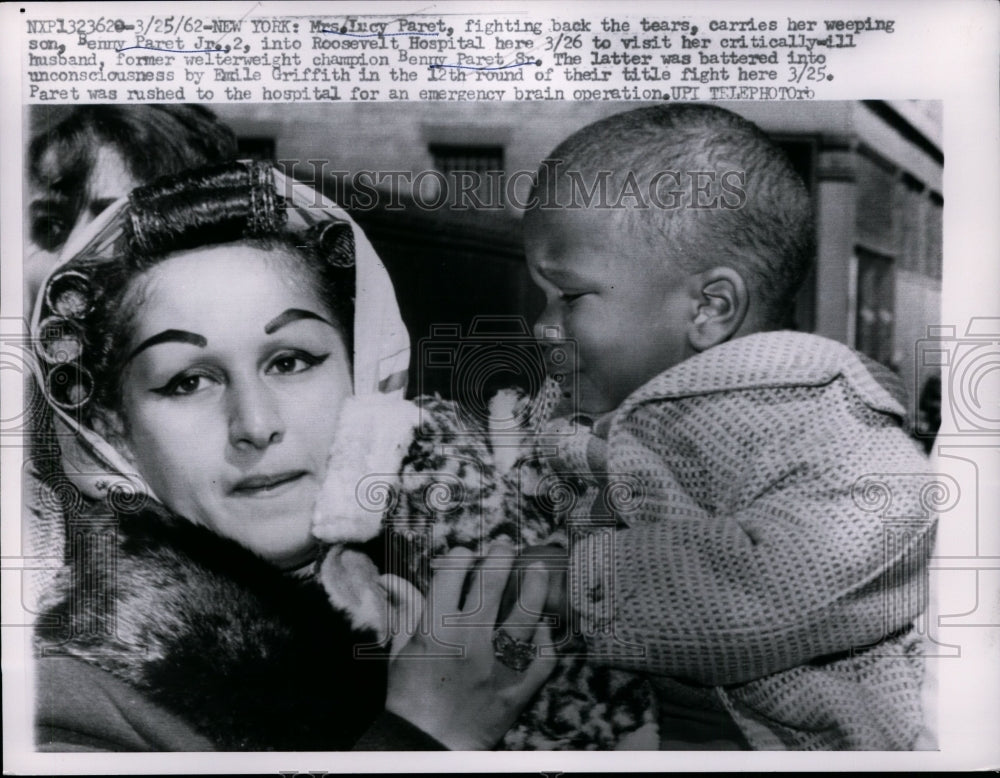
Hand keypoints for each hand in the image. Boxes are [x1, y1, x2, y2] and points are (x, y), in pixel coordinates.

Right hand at [384, 541, 557, 749]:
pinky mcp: (518, 687)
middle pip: (491, 582)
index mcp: (435, 628)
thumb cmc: (410, 696)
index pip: (452, 573)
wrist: (428, 744)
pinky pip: (542, 656)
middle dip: (499, 556)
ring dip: (534, 585)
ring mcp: (498, 664)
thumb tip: (394, 580)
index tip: (464, 553)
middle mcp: (469, 640)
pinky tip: (542, 625)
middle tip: (503, 546)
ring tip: (537, 569)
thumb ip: (405, 611)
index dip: (460, 555)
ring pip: (525, 614)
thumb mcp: (400, 649)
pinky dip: (545, 638)